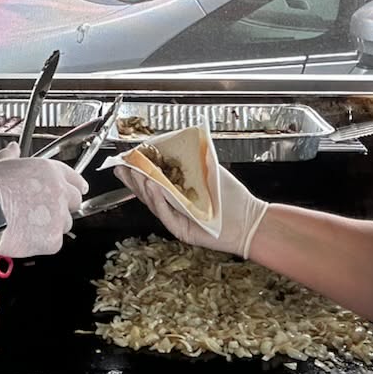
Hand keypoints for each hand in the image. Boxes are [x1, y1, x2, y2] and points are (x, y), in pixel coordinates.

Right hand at [0, 156, 86, 257]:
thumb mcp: (0, 164)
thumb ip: (11, 155)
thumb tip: (13, 148)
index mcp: (50, 171)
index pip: (76, 179)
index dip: (76, 186)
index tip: (78, 190)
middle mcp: (59, 192)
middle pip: (75, 202)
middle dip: (64, 206)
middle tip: (46, 211)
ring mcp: (58, 217)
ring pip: (65, 224)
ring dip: (53, 225)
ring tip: (30, 224)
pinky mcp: (53, 239)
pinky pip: (54, 242)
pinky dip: (43, 242)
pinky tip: (27, 236)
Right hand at [115, 161, 267, 257]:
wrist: (249, 221)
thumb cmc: (232, 198)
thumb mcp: (210, 172)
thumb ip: (193, 160)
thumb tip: (178, 142)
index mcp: (178, 193)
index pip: (153, 181)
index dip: (139, 170)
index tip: (128, 159)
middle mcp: (174, 207)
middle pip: (147, 193)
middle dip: (133, 179)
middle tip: (122, 166)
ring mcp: (177, 219)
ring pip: (154, 204)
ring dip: (144, 188)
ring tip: (137, 173)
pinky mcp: (182, 231)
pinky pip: (167, 215)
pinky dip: (159, 202)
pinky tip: (154, 188)